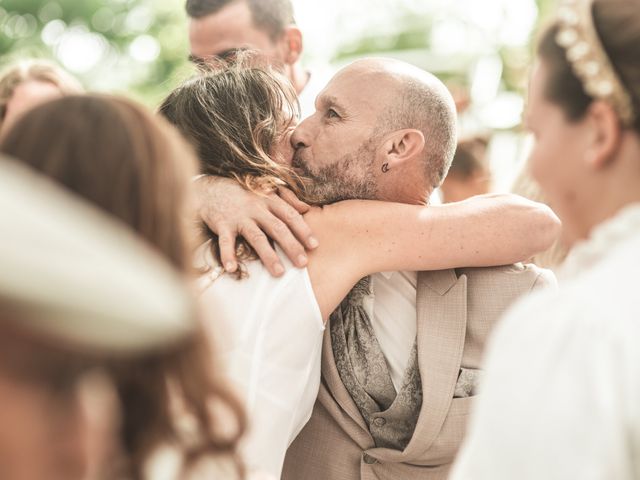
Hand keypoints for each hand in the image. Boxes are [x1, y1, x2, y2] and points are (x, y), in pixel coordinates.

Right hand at [195, 176, 317, 276]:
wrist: (209, 188)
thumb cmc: (242, 194)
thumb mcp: (265, 191)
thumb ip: (287, 199)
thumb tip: (306, 209)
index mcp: (269, 200)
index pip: (290, 215)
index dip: (303, 230)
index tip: (314, 245)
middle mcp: (256, 208)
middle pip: (277, 228)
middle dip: (291, 246)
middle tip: (303, 263)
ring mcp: (238, 216)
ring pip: (256, 237)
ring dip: (268, 255)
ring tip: (279, 272)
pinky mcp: (221, 224)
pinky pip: (225, 242)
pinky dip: (228, 255)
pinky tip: (232, 269)